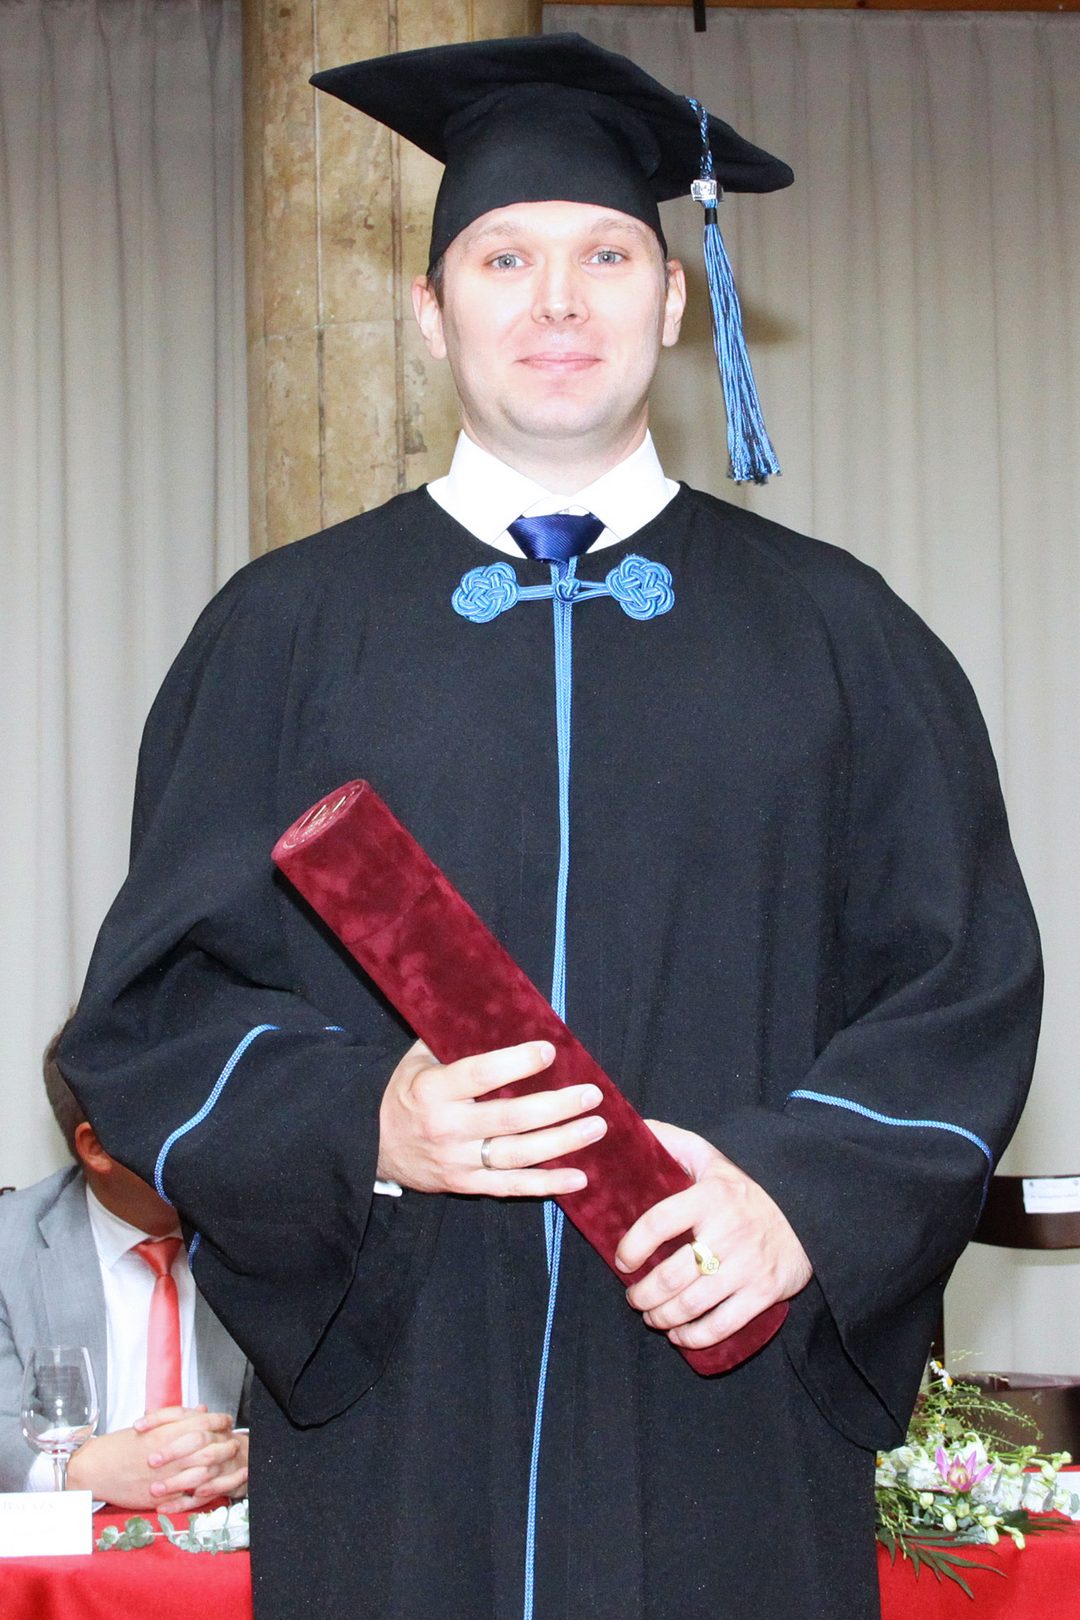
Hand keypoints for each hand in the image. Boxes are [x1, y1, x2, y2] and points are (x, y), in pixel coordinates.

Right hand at [66, 1406, 242, 1509]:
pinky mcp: (159, 1496)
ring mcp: (164, 1476)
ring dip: (220, 1468)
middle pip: (207, 1447)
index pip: (202, 1423)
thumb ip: (178, 1418)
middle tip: (234, 1443)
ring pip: (202, 1472)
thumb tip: (203, 1410)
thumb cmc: (119, 1445)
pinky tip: (214, 1488)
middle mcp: (167, 1453)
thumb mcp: (149, 1426)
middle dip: (225, 1445)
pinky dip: (203, 1491)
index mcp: (164, 1432)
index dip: (219, 1421)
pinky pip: (187, 1496)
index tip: (227, 1421)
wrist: (94, 1469)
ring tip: (231, 1466)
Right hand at [377, 1037, 605, 1196]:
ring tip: (596, 1126)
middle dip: (556, 1106)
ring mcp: (458, 1161)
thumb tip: (500, 1011)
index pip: (481, 1075)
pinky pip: (512, 1187)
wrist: (370, 1143)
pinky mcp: (466, 1184)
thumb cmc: (406, 1091)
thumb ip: (455, 1039)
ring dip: (562, 1142)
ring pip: (518, 1154)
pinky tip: (579, 1177)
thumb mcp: (419, 1058)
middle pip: (510, 1118)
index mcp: (434, 1089)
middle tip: (591, 1094)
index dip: (517, 1063)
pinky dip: (547, 1185)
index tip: (550, 1050)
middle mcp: (448, 1127)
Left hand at [615, 1119, 811, 1349]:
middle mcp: (728, 1232)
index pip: (659, 1222)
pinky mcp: (763, 1293)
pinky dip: (694, 1336)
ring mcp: (747, 1266)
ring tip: (650, 1315)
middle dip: (643, 1293)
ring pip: (693, 1304)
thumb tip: (634, 1128)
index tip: (622, 1259)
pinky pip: (722, 1325)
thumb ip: (672, 1142)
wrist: (807, 1215)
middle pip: (672, 1274)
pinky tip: (678, 1334)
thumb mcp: (712, 1158)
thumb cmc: (746, 1189)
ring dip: (662, 1316)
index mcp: (711, 1197)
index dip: (634, 1245)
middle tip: (633, 1296)